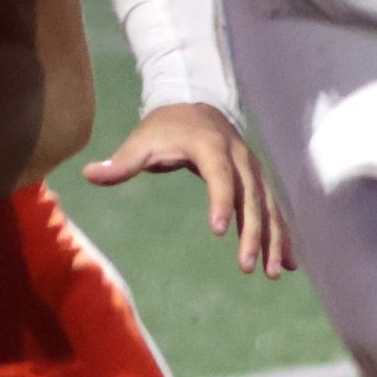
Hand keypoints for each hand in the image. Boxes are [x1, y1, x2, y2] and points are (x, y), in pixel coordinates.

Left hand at [83, 103, 293, 277]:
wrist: (197, 104)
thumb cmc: (165, 127)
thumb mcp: (142, 140)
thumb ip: (121, 162)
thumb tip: (88, 173)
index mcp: (211, 146)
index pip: (219, 175)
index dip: (220, 201)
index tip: (218, 231)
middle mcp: (239, 158)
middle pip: (252, 196)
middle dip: (253, 232)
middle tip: (247, 265)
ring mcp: (253, 170)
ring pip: (269, 206)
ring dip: (274, 239)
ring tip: (274, 272)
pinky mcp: (258, 181)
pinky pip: (274, 209)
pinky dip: (282, 235)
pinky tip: (287, 263)